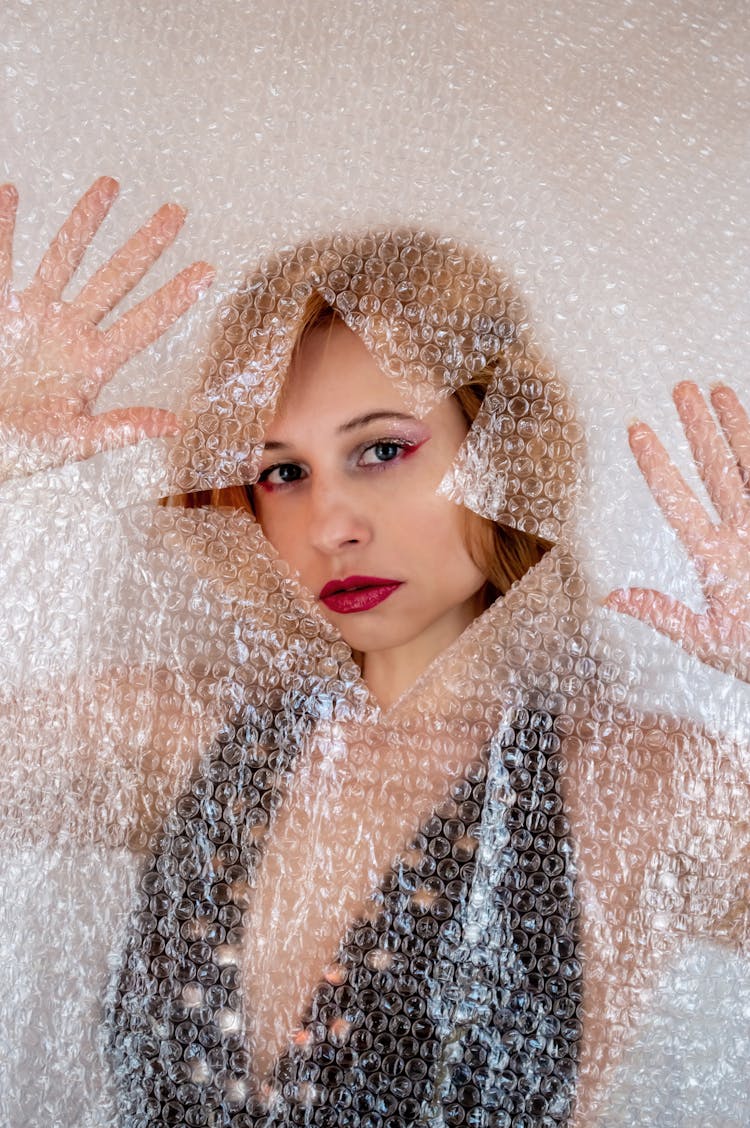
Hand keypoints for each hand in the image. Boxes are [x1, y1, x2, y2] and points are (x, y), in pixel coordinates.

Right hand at [0, 177, 213, 478]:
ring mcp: (32, 316)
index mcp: (93, 364)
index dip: (175, 297)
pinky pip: (0, 261)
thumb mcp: (71, 441)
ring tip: (111, 185)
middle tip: (177, 212)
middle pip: (115, 280)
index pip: (145, 323)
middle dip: (145, 246)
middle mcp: (69, 332)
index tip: (208, 271)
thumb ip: (120, 428)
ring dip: (86, 222)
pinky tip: (11, 193)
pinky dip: (3, 228)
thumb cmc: (18, 450)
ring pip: (64, 257)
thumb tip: (177, 423)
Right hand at [605, 382, 749, 682]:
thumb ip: (659, 613)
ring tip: (721, 392)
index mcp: (714, 560)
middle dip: (697, 427)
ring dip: (735, 426)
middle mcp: (743, 534)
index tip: (638, 428)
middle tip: (682, 389)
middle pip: (717, 468)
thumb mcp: (705, 641)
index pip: (677, 501)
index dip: (655, 462)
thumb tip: (609, 596)